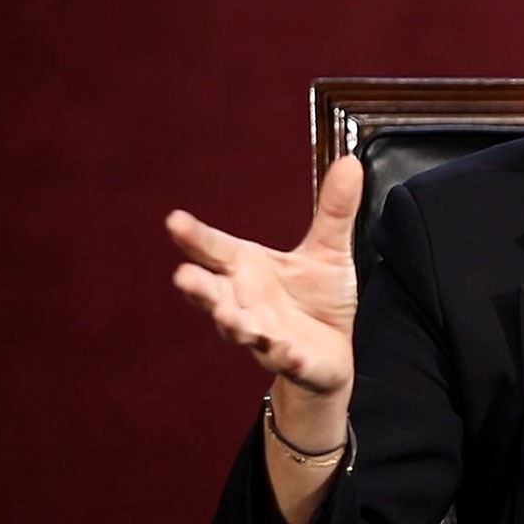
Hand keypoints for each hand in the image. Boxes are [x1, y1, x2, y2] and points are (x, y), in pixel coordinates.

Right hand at [166, 156, 363, 398]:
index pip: (216, 250)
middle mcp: (247, 303)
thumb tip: (350, 162)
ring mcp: (266, 335)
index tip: (174, 220)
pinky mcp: (293, 361)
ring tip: (227, 315)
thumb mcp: (329, 251)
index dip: (194, 237)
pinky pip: (285, 359)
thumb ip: (335, 210)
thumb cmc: (318, 299)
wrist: (333, 354)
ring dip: (233, 323)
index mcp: (249, 270)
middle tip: (183, 276)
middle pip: (214, 294)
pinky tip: (286, 350)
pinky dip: (284, 355)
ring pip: (242, 330)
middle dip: (199, 288)